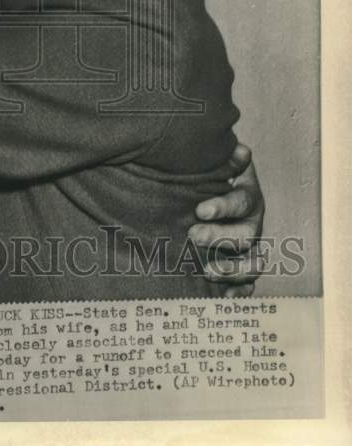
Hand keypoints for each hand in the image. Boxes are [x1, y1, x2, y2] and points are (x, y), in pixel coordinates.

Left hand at [189, 144, 264, 297]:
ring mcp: (250, 248)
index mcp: (247, 196)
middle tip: (192, 235)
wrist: (201, 194)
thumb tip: (241, 150)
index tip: (200, 210)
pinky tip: (222, 296)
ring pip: (253, 264)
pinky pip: (247, 285)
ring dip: (232, 270)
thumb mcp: (210, 164)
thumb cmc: (204, 177)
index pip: (242, 201)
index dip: (224, 207)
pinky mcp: (242, 268)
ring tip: (207, 271)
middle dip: (220, 238)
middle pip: (246, 235)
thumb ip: (222, 159)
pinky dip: (238, 292)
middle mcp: (253, 223)